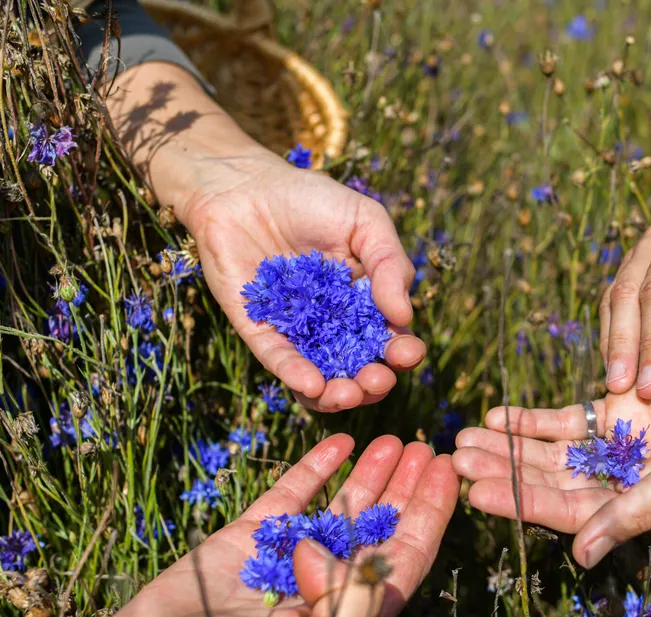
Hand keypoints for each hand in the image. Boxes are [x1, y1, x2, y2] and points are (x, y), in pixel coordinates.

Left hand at [181, 154, 425, 410]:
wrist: (244, 186)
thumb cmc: (309, 199)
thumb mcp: (365, 223)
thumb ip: (390, 265)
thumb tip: (405, 316)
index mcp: (364, 302)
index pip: (388, 338)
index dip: (401, 352)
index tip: (407, 353)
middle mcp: (332, 324)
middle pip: (358, 367)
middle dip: (373, 382)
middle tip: (378, 379)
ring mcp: (295, 332)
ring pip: (320, 378)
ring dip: (337, 394)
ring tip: (348, 394)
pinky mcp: (259, 330)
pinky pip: (279, 360)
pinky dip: (296, 375)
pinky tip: (312, 384)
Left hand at [455, 309, 650, 567]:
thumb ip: (642, 509)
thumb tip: (585, 557)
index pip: (575, 514)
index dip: (522, 504)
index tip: (473, 493)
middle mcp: (634, 480)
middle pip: (554, 485)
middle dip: (503, 475)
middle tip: (452, 461)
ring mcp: (626, 442)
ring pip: (553, 453)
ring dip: (508, 448)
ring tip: (462, 440)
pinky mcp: (624, 405)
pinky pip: (568, 419)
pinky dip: (532, 420)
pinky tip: (496, 416)